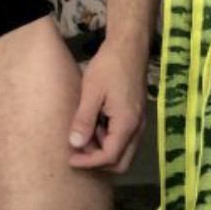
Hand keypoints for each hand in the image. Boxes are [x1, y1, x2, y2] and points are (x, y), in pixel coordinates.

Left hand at [68, 39, 147, 172]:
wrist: (129, 47)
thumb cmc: (109, 66)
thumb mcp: (91, 91)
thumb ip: (84, 120)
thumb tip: (75, 145)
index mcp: (126, 124)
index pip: (109, 157)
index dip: (89, 162)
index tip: (70, 160)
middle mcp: (137, 128)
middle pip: (121, 162)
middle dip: (98, 162)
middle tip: (78, 151)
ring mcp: (139, 123)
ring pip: (125, 152)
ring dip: (104, 151)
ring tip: (84, 135)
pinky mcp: (137, 116)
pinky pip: (126, 140)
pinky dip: (110, 141)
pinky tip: (95, 126)